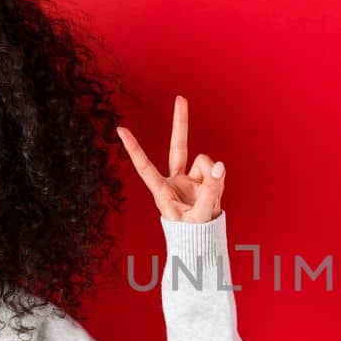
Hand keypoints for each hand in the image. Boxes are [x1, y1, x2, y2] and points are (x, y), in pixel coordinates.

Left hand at [116, 95, 225, 223]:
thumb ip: (211, 191)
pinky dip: (219, 181)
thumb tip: (220, 165)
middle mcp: (175, 181)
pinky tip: (214, 196)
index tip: (120, 129)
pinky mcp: (204, 180)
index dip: (134, 149)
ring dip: (212, 178)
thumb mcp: (201, 215)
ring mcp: (190, 179)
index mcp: (163, 192)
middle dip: (181, 122)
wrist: (203, 242)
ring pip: (206, 163)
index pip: (146, 167)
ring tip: (209, 201)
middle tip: (180, 98)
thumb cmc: (193, 234)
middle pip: (179, 147)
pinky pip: (215, 171)